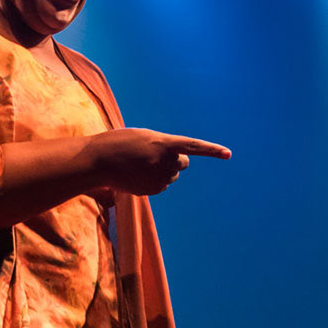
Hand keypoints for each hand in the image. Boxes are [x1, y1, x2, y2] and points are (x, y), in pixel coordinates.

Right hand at [90, 129, 230, 196]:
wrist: (99, 161)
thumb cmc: (119, 143)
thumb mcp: (144, 137)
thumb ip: (164, 146)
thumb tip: (178, 166)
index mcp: (163, 143)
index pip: (194, 146)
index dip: (212, 150)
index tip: (228, 154)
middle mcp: (165, 161)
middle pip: (183, 163)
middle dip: (175, 161)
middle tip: (155, 157)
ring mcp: (159, 177)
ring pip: (172, 176)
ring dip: (162, 171)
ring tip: (141, 165)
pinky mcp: (152, 190)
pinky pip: (161, 186)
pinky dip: (153, 181)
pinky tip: (137, 175)